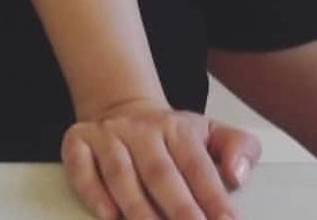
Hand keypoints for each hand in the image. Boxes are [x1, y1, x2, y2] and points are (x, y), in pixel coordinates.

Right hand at [61, 96, 261, 219]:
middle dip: (179, 209)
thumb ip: (237, 147)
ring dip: (138, 210)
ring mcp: (107, 136)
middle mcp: (141, 129)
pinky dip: (94, 194)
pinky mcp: (78, 143)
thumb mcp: (209, 132)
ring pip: (121, 175)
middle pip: (160, 173)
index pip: (196, 165)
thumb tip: (238, 175)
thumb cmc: (170, 135)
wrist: (122, 106)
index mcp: (177, 128)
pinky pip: (82, 170)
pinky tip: (109, 216)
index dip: (212, 197)